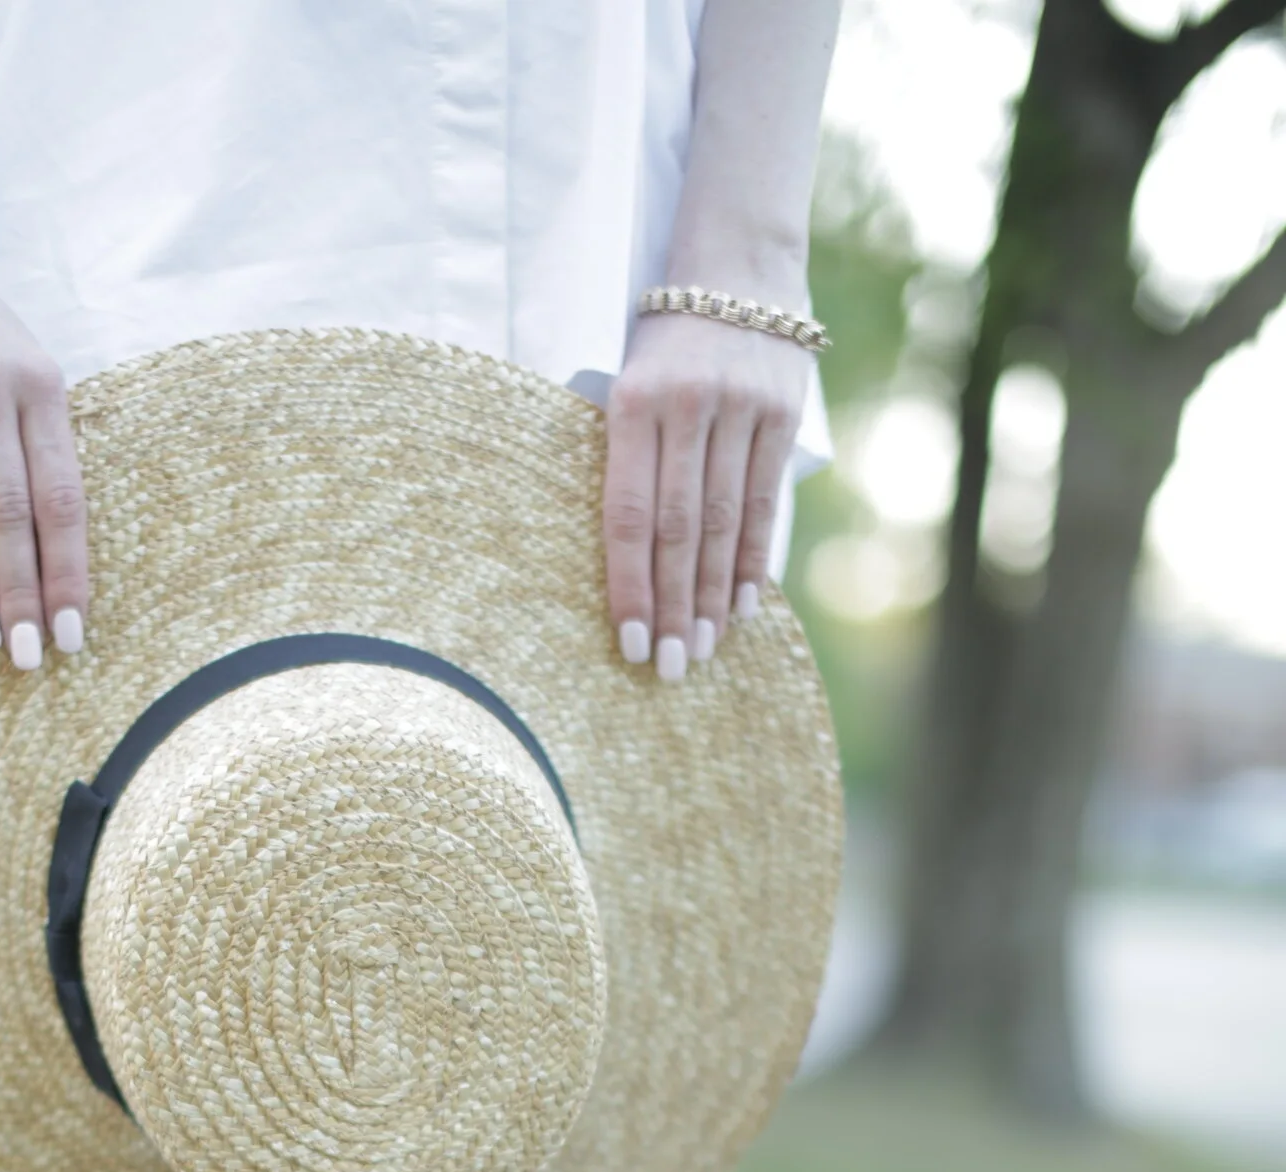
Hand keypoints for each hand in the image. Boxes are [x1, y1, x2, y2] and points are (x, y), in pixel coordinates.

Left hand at [603, 312, 809, 678]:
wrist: (736, 261)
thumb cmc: (665, 340)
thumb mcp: (628, 383)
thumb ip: (628, 459)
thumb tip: (628, 561)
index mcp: (635, 403)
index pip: (631, 514)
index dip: (631, 585)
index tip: (629, 643)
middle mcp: (690, 407)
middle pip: (679, 531)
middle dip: (673, 608)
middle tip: (668, 668)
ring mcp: (742, 410)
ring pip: (725, 523)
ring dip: (713, 597)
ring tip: (702, 651)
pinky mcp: (783, 414)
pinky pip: (765, 501)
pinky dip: (752, 559)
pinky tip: (743, 607)